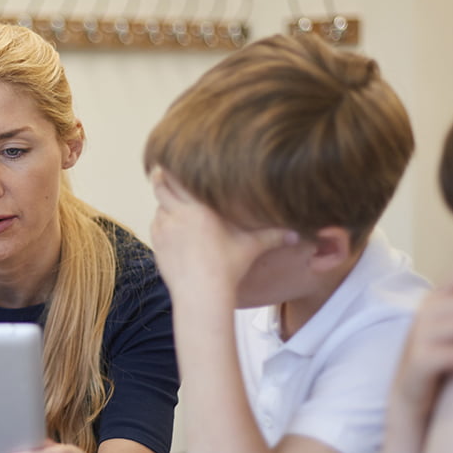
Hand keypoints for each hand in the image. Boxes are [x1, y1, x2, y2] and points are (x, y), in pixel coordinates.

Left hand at [148, 167, 298, 301]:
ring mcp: (163, 231)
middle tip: (161, 170)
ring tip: (172, 204)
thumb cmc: (227, 268)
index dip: (172, 167)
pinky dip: (161, 224)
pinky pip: (156, 227)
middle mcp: (177, 215)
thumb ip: (272, 236)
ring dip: (163, 204)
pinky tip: (172, 228)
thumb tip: (297, 233)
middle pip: (160, 186)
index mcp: (199, 207)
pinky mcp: (157, 247)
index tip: (171, 159)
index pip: (178, 178)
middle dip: (160, 178)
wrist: (202, 294)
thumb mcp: (251, 247)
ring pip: (158, 208)